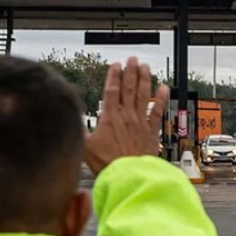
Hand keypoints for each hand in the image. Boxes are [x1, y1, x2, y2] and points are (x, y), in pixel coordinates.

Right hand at [84, 56, 169, 174]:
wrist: (128, 176)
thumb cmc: (107, 164)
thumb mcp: (85, 146)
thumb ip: (80, 129)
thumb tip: (71, 117)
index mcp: (110, 118)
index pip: (112, 90)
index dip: (114, 76)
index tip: (116, 65)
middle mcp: (126, 116)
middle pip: (129, 88)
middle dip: (130, 71)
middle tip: (132, 60)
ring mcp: (140, 122)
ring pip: (144, 95)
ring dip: (145, 79)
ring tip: (145, 67)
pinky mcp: (152, 131)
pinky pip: (158, 110)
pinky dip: (162, 98)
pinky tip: (164, 87)